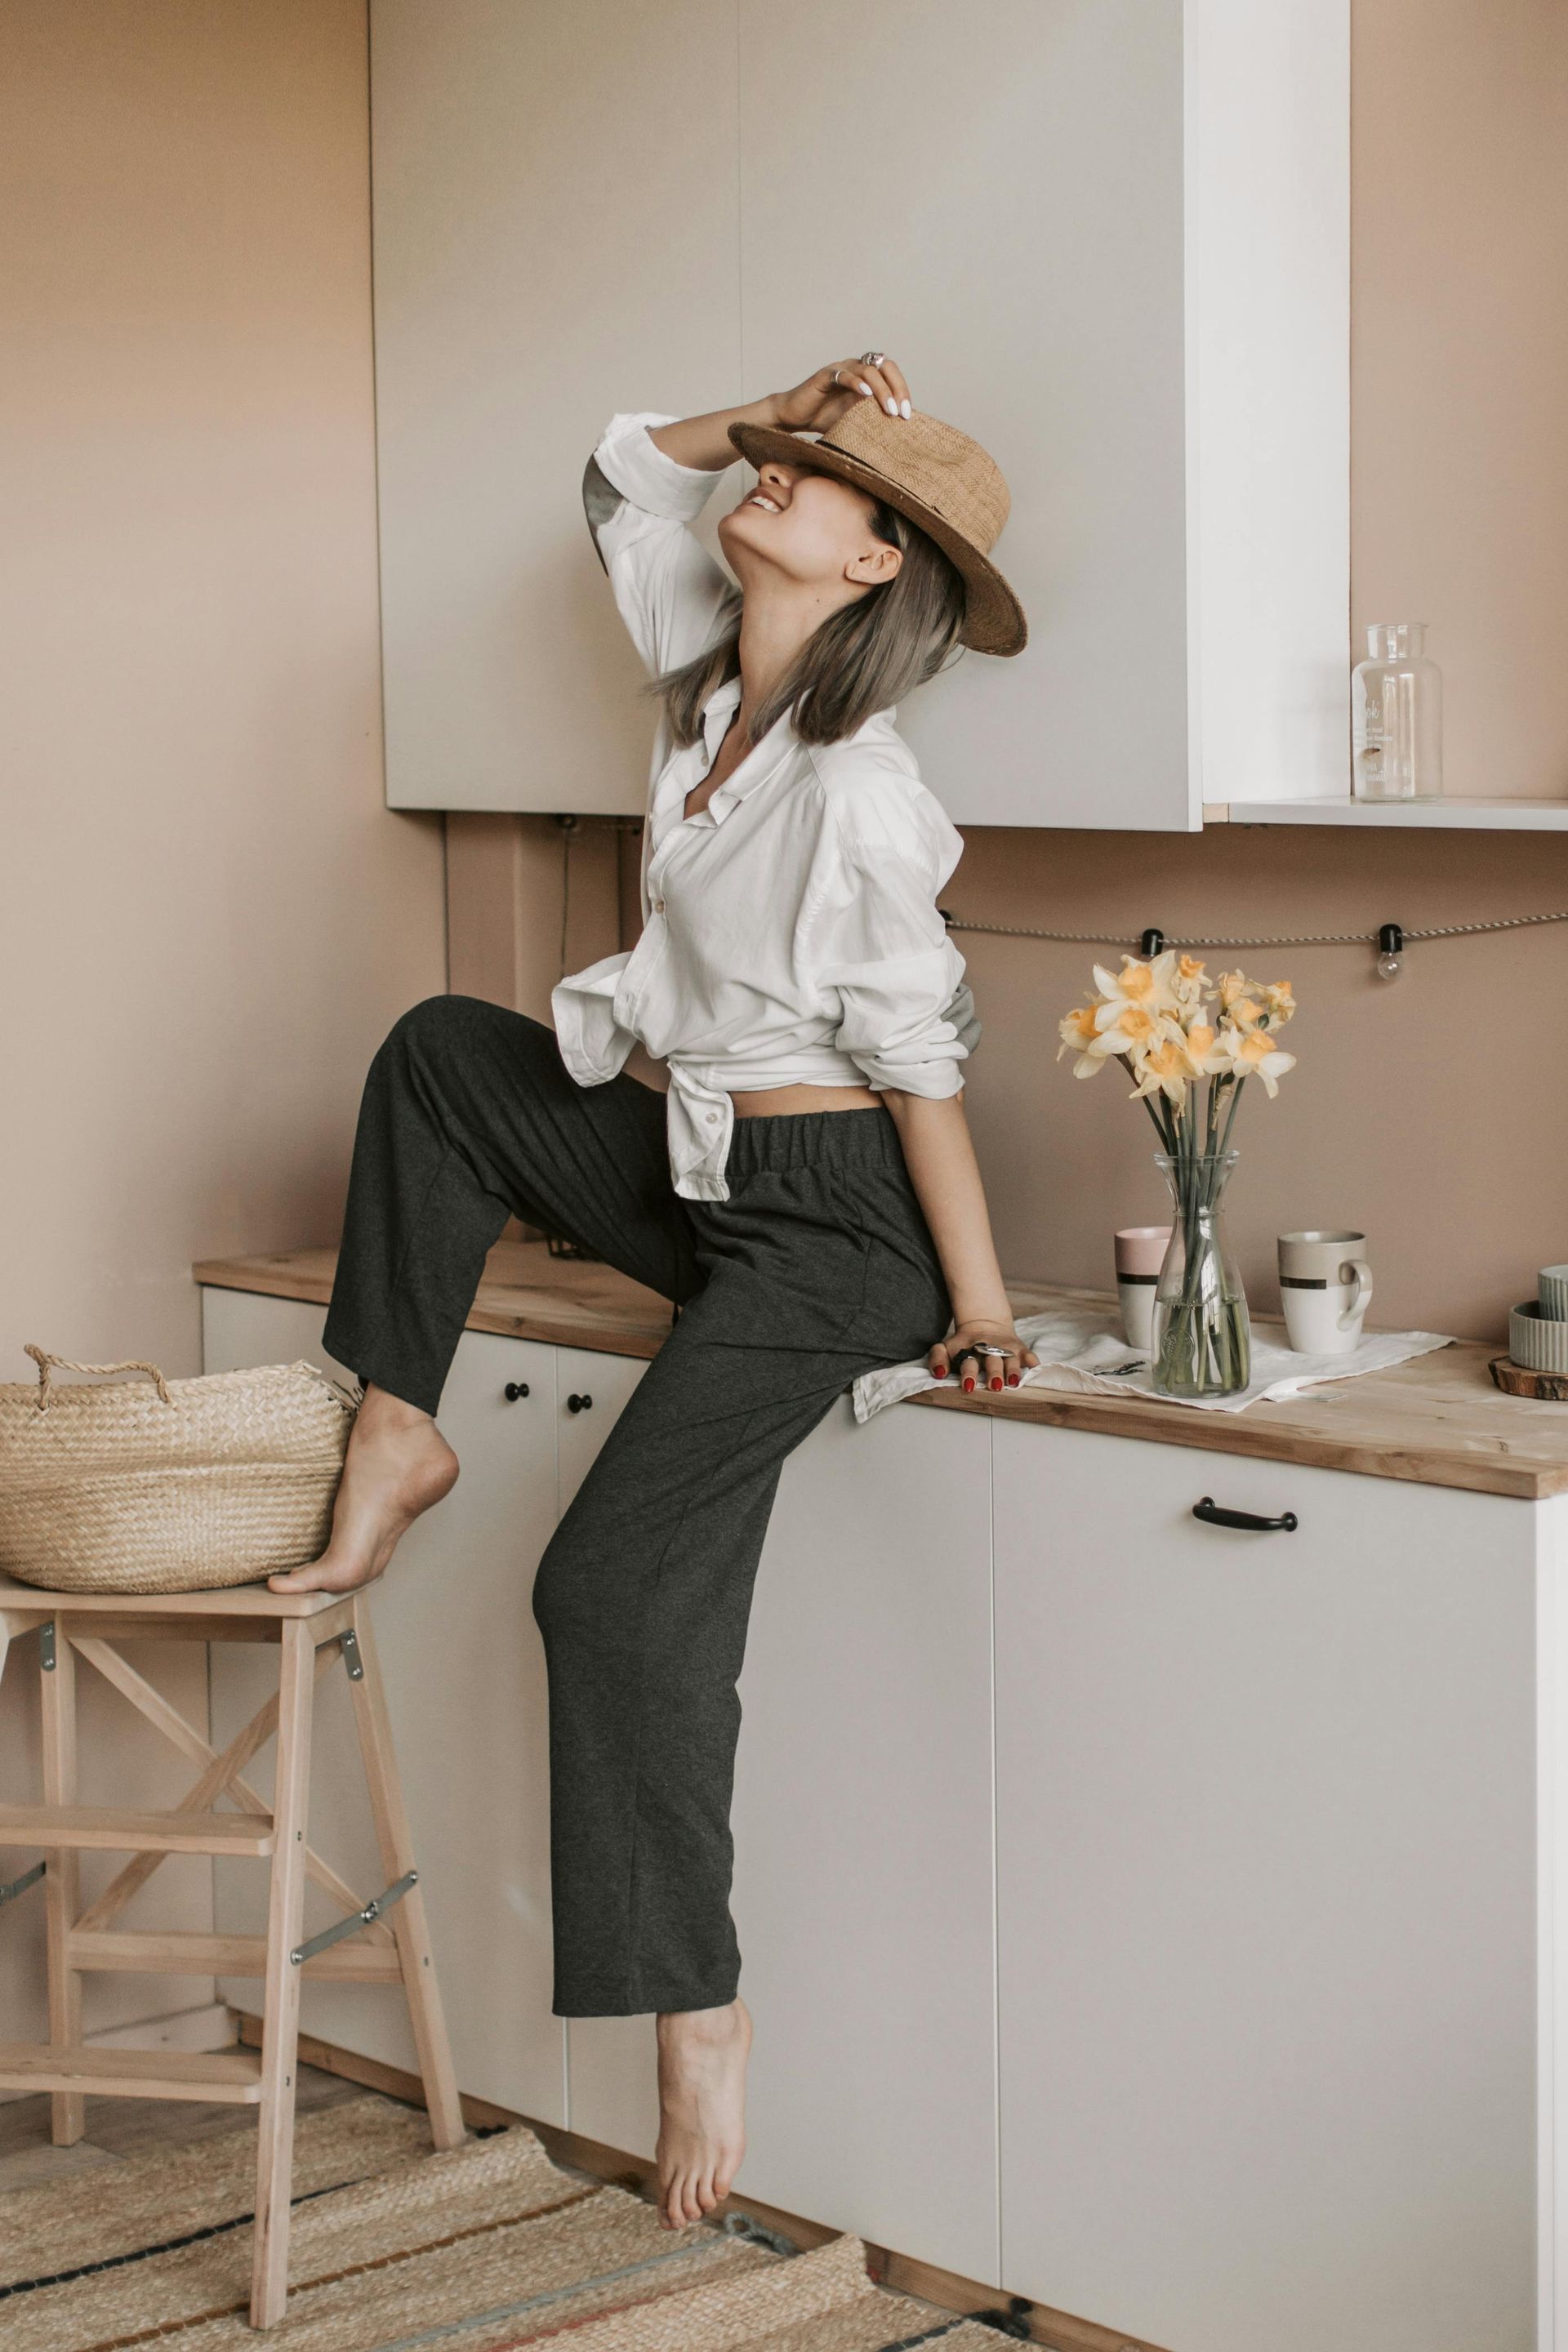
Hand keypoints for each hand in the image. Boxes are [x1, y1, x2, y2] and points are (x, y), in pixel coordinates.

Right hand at [767, 353, 912, 433]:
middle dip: (898, 388)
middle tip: (902, 412)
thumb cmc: (824, 419)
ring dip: (882, 390)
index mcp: (865, 376)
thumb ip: (874, 418)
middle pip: (884, 365)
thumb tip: (899, 433)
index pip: (891, 373)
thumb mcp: (855, 420)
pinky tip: (866, 395)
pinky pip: (844, 374)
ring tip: (889, 410)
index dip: (902, 390)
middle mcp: (855, 367)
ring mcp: (840, 369)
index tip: (907, 416)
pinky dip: (857, 383)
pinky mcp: (825, 375)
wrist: (794, 417)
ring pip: (868, 370)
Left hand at [929, 1317, 1038, 1393]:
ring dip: (1012, 1370)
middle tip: (994, 1386)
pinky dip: (1032, 1361)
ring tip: (1013, 1382)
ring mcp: (1005, 1349)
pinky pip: (1028, 1354)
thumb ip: (937, 1358)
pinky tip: (1034, 1366)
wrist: (984, 1323)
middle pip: (992, 1362)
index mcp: (969, 1351)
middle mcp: (988, 1350)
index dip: (968, 1373)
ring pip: (1011, 1360)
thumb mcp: (946, 1348)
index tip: (968, 1385)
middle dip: (993, 1373)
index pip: (968, 1362)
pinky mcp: (1019, 1348)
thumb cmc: (964, 1344)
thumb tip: (938, 1374)